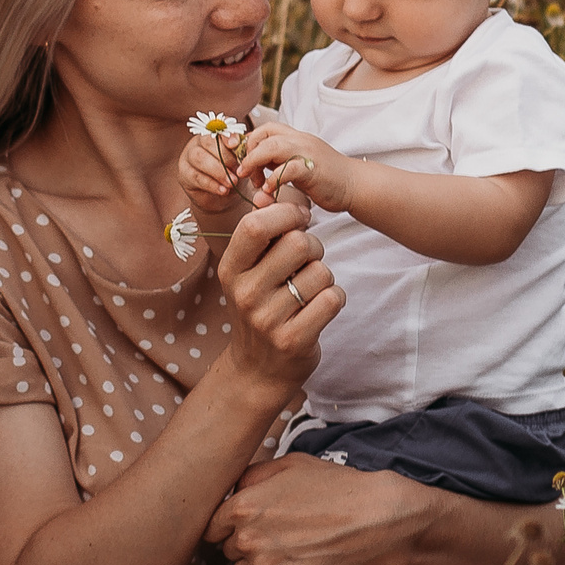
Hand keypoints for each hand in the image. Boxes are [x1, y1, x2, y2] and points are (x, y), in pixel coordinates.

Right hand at [178, 132, 248, 214]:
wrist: (222, 197)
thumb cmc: (232, 174)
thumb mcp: (241, 162)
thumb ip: (243, 151)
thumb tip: (251, 141)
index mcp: (214, 135)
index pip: (218, 129)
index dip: (226, 135)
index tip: (236, 144)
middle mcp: (198, 143)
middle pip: (207, 142)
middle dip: (225, 156)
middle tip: (238, 169)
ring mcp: (188, 158)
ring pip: (199, 158)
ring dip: (218, 171)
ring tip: (232, 182)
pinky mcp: (184, 175)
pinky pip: (196, 176)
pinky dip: (212, 184)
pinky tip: (223, 190)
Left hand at [208, 454, 412, 564]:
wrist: (379, 521)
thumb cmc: (338, 488)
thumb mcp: (292, 465)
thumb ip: (252, 475)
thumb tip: (232, 489)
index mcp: (243, 506)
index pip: (211, 528)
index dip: (227, 528)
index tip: (246, 528)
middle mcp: (248, 538)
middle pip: (228, 552)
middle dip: (246, 546)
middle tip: (277, 539)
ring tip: (290, 555)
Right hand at [210, 193, 339, 398]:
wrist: (257, 370)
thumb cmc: (260, 308)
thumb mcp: (248, 273)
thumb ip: (265, 236)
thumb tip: (290, 194)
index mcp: (230, 269)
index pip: (256, 225)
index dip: (287, 214)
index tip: (299, 221)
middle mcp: (244, 293)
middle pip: (297, 243)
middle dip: (313, 246)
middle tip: (307, 261)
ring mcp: (268, 319)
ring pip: (321, 272)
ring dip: (324, 277)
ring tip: (308, 291)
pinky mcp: (294, 339)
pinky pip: (332, 298)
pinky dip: (334, 298)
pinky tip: (318, 309)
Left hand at [234, 124, 360, 212]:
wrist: (356, 185)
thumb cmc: (326, 178)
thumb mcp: (299, 164)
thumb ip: (280, 161)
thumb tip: (257, 167)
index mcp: (296, 138)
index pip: (266, 129)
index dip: (249, 143)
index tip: (243, 163)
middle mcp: (301, 140)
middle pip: (265, 133)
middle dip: (248, 152)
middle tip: (244, 173)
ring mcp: (308, 153)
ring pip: (273, 146)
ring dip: (255, 162)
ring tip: (252, 180)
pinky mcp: (314, 170)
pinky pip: (289, 169)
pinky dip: (274, 179)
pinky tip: (269, 190)